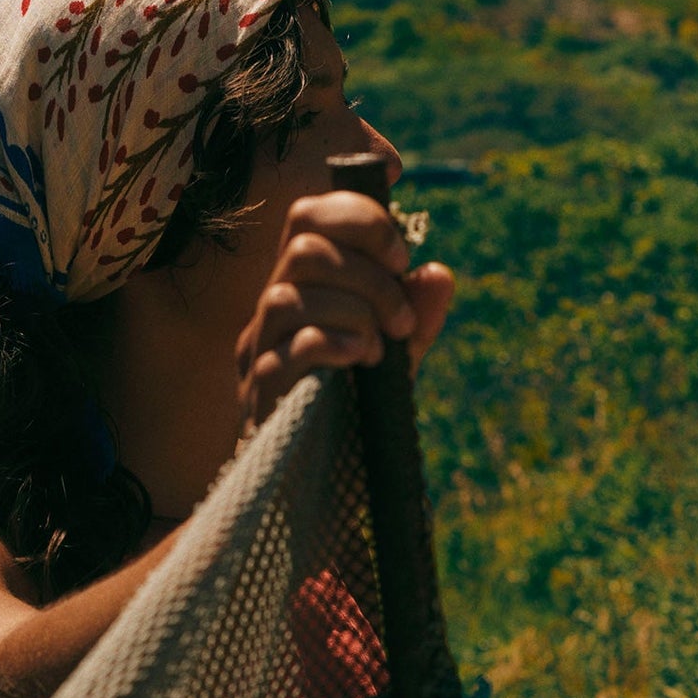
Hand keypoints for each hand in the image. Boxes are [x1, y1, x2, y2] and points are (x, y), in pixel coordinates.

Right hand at [234, 191, 454, 433]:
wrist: (321, 482)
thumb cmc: (352, 411)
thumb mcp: (396, 358)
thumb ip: (416, 316)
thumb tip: (437, 274)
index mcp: (301, 288)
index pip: (309, 217)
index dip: (358, 215)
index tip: (402, 257)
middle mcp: (272, 311)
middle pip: (302, 245)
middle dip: (369, 273)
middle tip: (401, 318)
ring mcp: (260, 350)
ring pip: (288, 295)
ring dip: (354, 312)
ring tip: (382, 350)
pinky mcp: (260, 392)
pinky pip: (289, 349)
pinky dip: (333, 344)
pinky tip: (362, 360)